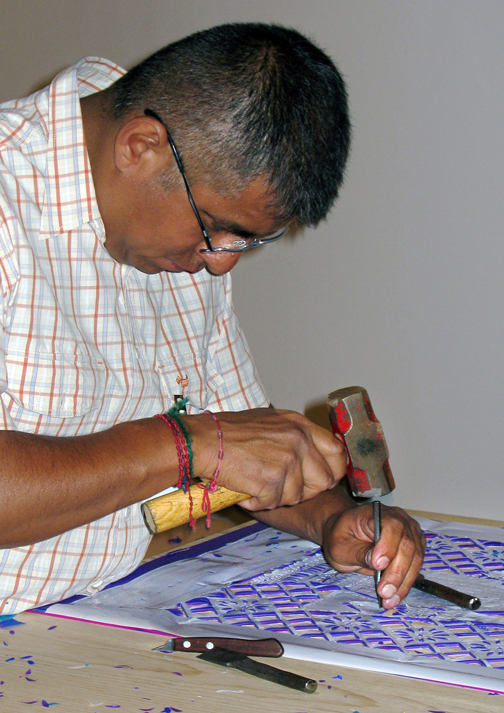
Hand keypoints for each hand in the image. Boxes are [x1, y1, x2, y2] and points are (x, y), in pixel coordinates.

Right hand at [190, 408, 346, 510]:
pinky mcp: (271, 481)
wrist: (204, 440)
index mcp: (300, 425)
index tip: (320, 479)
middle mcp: (298, 441)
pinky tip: (245, 488)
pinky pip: (274, 503)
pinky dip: (258, 503)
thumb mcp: (272, 423)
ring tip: (255, 482)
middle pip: (323, 481)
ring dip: (276, 497)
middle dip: (305, 491)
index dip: (332, 471)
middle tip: (281, 488)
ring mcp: (287, 461)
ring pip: (297, 496)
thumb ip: (295, 438)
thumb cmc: (230, 431)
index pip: (337, 453)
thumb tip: (313, 457)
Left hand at [321, 503, 425, 608]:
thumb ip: (359, 553)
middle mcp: (399, 519)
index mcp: (377, 512)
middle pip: (407, 544)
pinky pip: (416, 566)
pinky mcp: (415, 546)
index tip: (378, 566)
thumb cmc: (341, 537)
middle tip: (384, 592)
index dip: (388, 546)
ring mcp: (410, 532)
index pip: (391, 526)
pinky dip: (407, 582)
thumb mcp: (340, 546)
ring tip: (390, 600)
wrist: (347, 534)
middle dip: (397, 572)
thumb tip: (378, 563)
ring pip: (415, 558)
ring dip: (404, 582)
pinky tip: (396, 596)